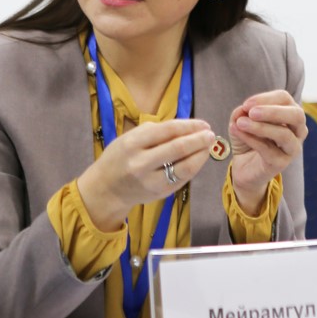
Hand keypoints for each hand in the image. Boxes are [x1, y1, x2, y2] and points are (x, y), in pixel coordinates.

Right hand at [77, 119, 214, 231]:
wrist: (106, 189)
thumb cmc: (120, 157)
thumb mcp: (130, 137)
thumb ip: (155, 132)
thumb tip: (187, 127)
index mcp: (133, 143)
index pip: (168, 130)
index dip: (189, 125)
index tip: (203, 123)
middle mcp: (141, 163)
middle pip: (178, 149)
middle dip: (199, 140)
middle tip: (210, 134)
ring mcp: (151, 181)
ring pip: (184, 167)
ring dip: (201, 155)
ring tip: (208, 146)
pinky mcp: (159, 193)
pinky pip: (182, 179)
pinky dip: (194, 167)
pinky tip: (199, 159)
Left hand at [228, 91, 306, 215]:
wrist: (244, 168)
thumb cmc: (248, 139)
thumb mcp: (241, 121)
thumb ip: (242, 113)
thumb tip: (243, 110)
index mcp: (290, 113)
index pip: (285, 98)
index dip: (265, 98)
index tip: (246, 105)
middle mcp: (297, 130)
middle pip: (296, 115)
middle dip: (272, 111)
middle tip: (251, 112)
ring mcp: (292, 148)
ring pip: (284, 134)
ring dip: (261, 127)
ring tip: (241, 123)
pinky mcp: (282, 163)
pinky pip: (269, 150)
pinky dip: (251, 139)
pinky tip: (238, 132)